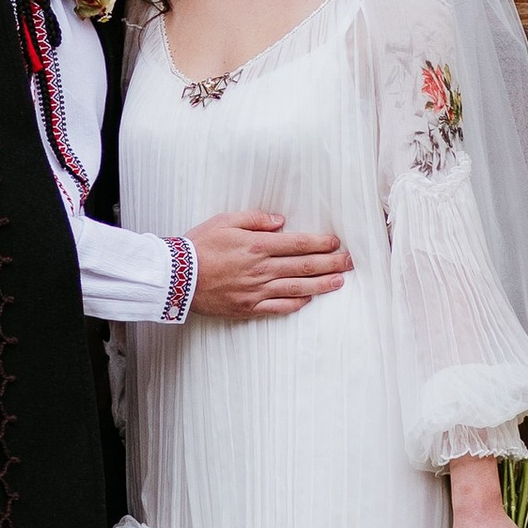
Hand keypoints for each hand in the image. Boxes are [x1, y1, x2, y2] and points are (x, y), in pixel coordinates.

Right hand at [185, 208, 352, 320]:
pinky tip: (309, 300)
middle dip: (331, 263)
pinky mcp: (248, 307)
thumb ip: (255, 219)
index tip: (336, 242)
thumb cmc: (199, 245)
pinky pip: (278, 307)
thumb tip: (280, 222)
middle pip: (304, 267)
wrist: (176, 277)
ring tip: (340, 281)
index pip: (299, 244)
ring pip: (297, 289)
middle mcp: (261, 270)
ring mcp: (256, 291)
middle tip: (351, 261)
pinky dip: (296, 304)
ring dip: (321, 285)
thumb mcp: (225, 220)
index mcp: (257, 246)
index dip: (321, 243)